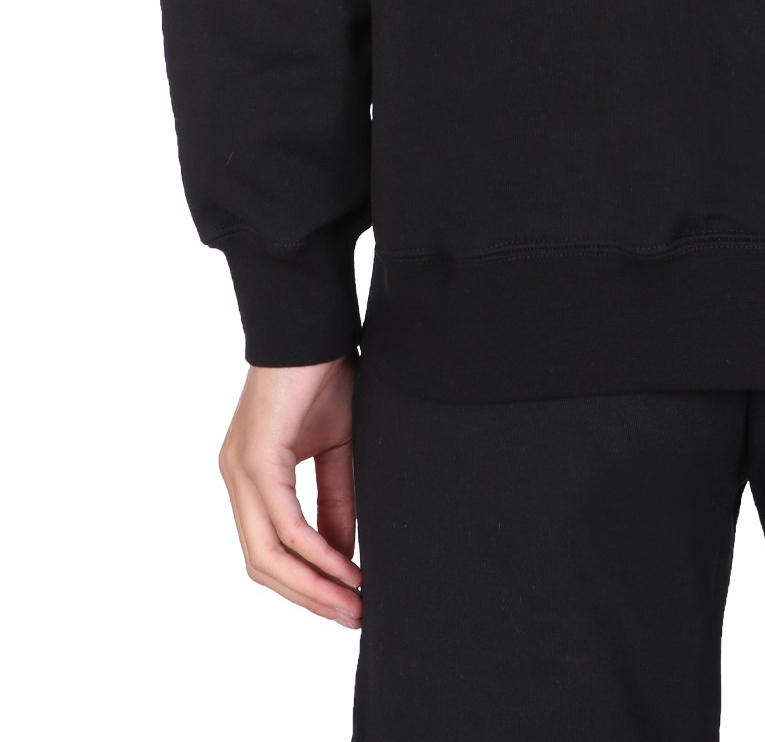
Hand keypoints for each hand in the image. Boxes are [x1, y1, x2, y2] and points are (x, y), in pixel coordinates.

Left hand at [219, 356, 361, 627]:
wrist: (315, 324)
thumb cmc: (327, 375)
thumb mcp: (339, 449)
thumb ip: (337, 502)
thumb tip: (344, 558)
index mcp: (252, 477)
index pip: (269, 551)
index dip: (307, 584)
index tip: (348, 604)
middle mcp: (237, 479)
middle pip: (263, 564)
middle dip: (309, 597)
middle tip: (352, 616)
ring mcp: (240, 471)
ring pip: (266, 553)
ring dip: (312, 585)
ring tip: (352, 603)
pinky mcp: (254, 458)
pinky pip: (282, 522)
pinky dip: (315, 551)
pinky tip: (345, 566)